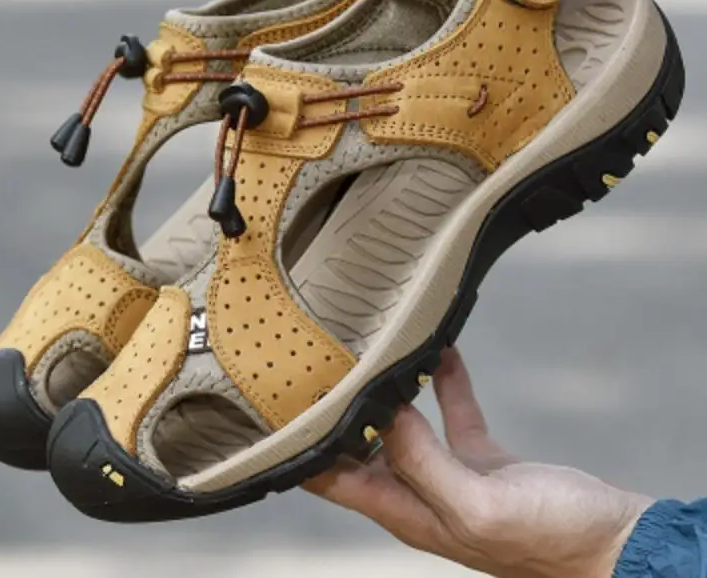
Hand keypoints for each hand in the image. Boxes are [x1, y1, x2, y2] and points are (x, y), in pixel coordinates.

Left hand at [307, 348, 651, 577]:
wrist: (615, 545)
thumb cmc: (551, 540)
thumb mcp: (479, 505)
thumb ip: (425, 464)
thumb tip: (382, 414)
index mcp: (407, 512)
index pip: (331, 478)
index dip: (300, 449)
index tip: (278, 409)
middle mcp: (420, 493)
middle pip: (358, 448)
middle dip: (336, 412)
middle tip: (317, 364)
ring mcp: (452, 475)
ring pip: (404, 424)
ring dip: (388, 390)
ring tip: (371, 351)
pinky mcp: (484, 459)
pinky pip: (453, 411)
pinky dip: (444, 380)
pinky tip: (441, 349)